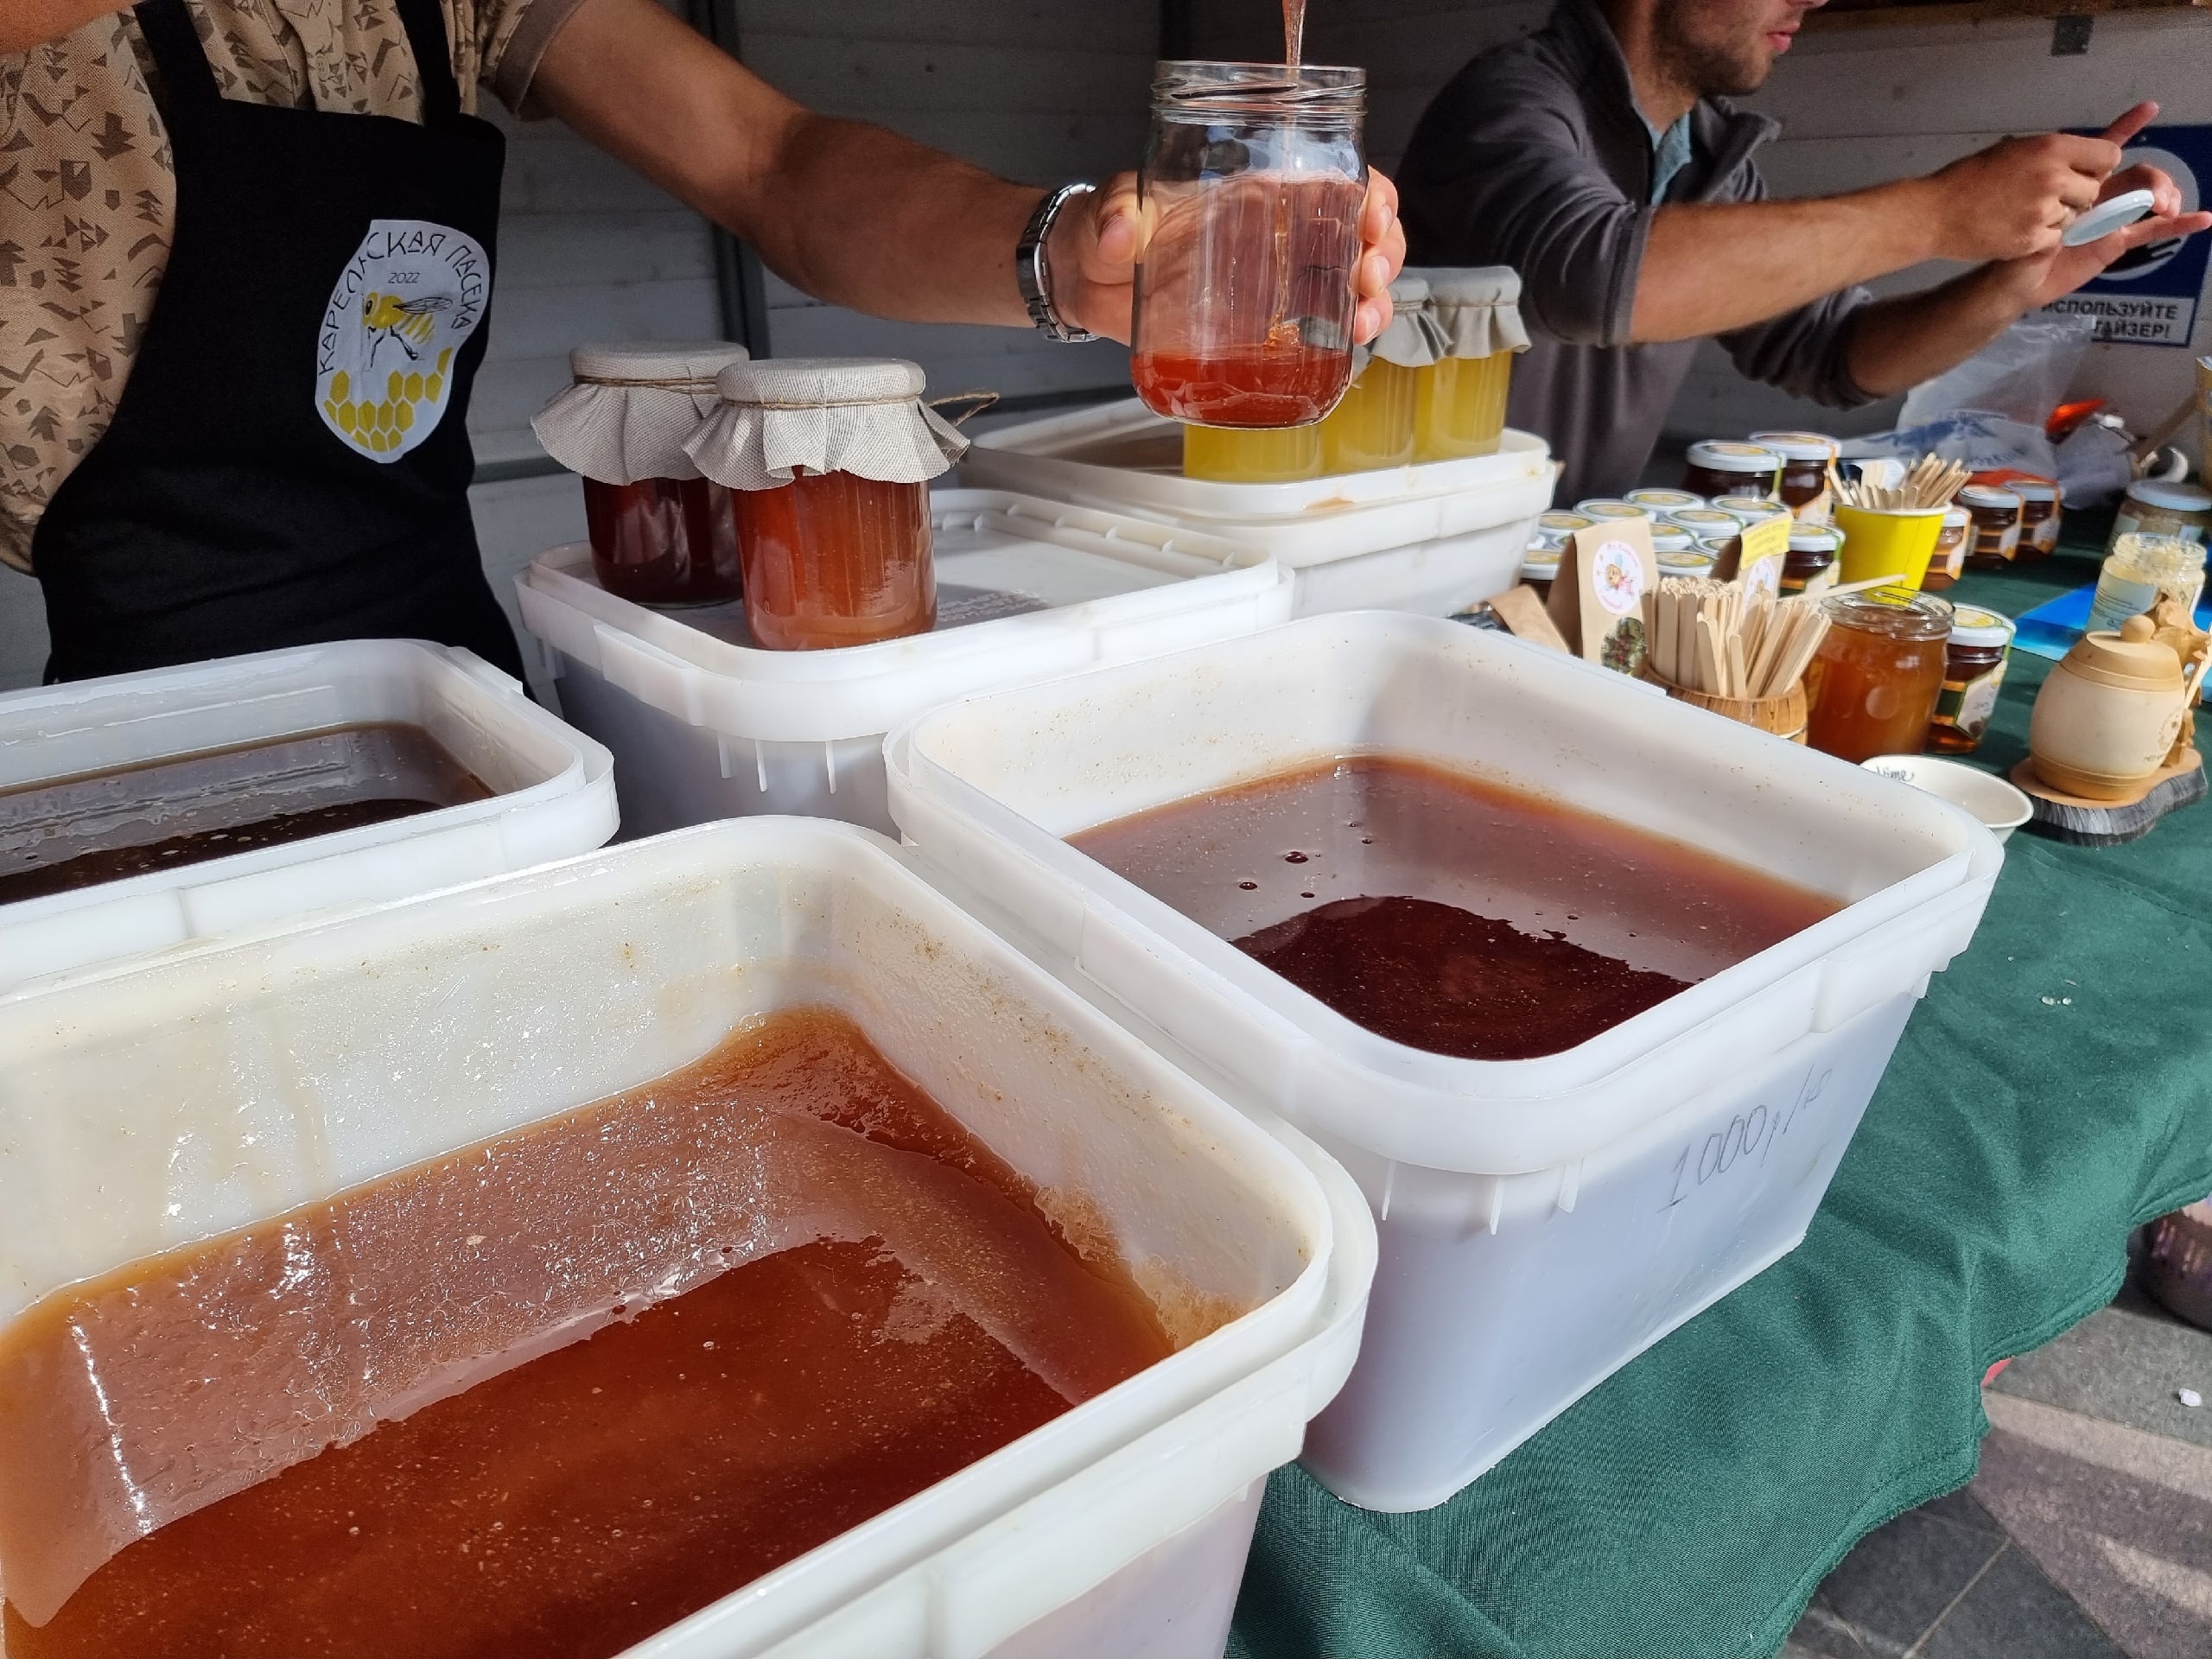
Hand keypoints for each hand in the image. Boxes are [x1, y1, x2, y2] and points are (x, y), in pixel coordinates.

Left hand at [1045, 167, 1405, 345]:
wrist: (1083, 280)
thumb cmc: (1104, 230)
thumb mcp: (1111, 211)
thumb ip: (1118, 215)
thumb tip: (1121, 234)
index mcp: (1255, 193)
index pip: (1336, 179)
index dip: (1370, 195)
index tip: (1371, 220)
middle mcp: (1276, 234)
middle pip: (1359, 235)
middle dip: (1383, 256)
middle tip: (1367, 281)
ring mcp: (1273, 283)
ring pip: (1350, 285)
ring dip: (1372, 303)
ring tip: (1360, 326)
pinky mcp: (1259, 326)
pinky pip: (1317, 330)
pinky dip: (1341, 339)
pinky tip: (1345, 349)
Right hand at [1922, 109, 2139, 263]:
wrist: (1935, 213)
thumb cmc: (1968, 178)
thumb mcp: (2013, 150)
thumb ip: (2050, 155)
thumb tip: (2078, 163)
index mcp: (2051, 148)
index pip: (2108, 155)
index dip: (2097, 167)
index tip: (2084, 173)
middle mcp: (2054, 177)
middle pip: (2094, 190)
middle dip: (2078, 195)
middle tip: (2050, 198)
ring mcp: (2044, 210)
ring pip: (2076, 217)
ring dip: (2059, 217)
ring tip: (2025, 214)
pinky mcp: (2033, 239)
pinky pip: (2055, 238)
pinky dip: (2041, 237)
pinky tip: (2017, 230)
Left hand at [1985, 105, 2211, 308]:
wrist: (2013, 280)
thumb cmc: (2012, 247)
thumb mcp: (2023, 226)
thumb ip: (2044, 220)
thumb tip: (2061, 223)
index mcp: (2077, 181)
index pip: (2107, 149)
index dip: (2127, 127)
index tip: (2149, 108)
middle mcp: (2098, 195)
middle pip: (2138, 175)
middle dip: (2154, 181)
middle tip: (2155, 199)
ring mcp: (2110, 217)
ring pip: (2149, 197)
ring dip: (2166, 197)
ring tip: (2167, 209)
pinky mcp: (2117, 241)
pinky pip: (2151, 230)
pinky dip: (2179, 224)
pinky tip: (2203, 219)